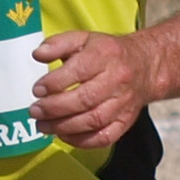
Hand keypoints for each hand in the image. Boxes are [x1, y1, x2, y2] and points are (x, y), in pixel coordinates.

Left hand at [32, 29, 156, 149]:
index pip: (79, 70)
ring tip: (43, 126)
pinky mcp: (125, 121)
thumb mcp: (83, 39)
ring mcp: (123, 103)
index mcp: (106, 55)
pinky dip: (81, 141)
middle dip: (55, 108)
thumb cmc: (107, 52)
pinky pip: (104, 137)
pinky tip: (63, 135)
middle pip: (85, 99)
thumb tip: (38, 54)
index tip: (37, 90)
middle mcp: (117, 80)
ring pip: (93, 120)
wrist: (144, 66)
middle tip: (35, 111)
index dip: (55, 83)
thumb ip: (58, 44)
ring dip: (63, 126)